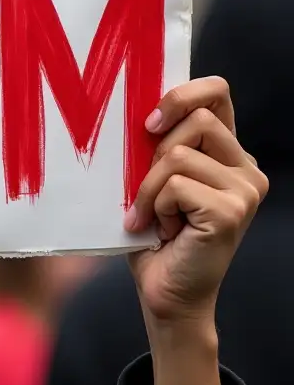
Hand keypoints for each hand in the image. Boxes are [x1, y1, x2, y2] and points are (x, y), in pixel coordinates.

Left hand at [125, 76, 266, 326]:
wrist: (165, 291)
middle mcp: (246, 168)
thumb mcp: (153, 177)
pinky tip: (161, 230)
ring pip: (177, 155)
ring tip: (153, 216)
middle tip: (148, 190)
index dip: (181, 94)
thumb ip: (159, 144)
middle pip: (197, 119)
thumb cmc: (154, 233)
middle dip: (155, 153)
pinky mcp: (231, 211)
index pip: (217, 92)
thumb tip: (139, 109)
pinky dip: (154, 206)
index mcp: (227, 153)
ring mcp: (245, 190)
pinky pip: (175, 185)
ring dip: (148, 188)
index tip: (150, 123)